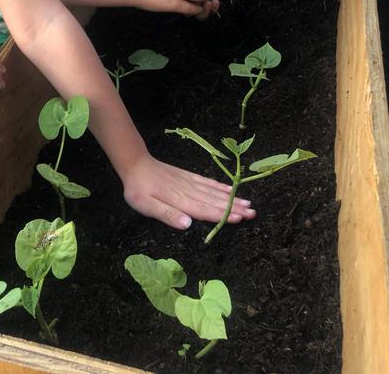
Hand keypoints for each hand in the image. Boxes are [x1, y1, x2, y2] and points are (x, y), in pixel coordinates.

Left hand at [122, 152, 255, 229]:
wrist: (136, 164)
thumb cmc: (138, 189)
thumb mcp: (146, 205)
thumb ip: (167, 214)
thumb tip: (187, 224)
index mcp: (180, 200)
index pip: (205, 210)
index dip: (222, 215)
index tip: (240, 218)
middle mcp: (189, 191)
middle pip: (214, 201)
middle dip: (234, 207)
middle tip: (253, 212)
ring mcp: (189, 182)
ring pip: (214, 191)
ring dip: (231, 197)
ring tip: (248, 203)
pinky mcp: (187, 176)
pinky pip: (207, 182)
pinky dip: (219, 186)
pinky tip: (228, 189)